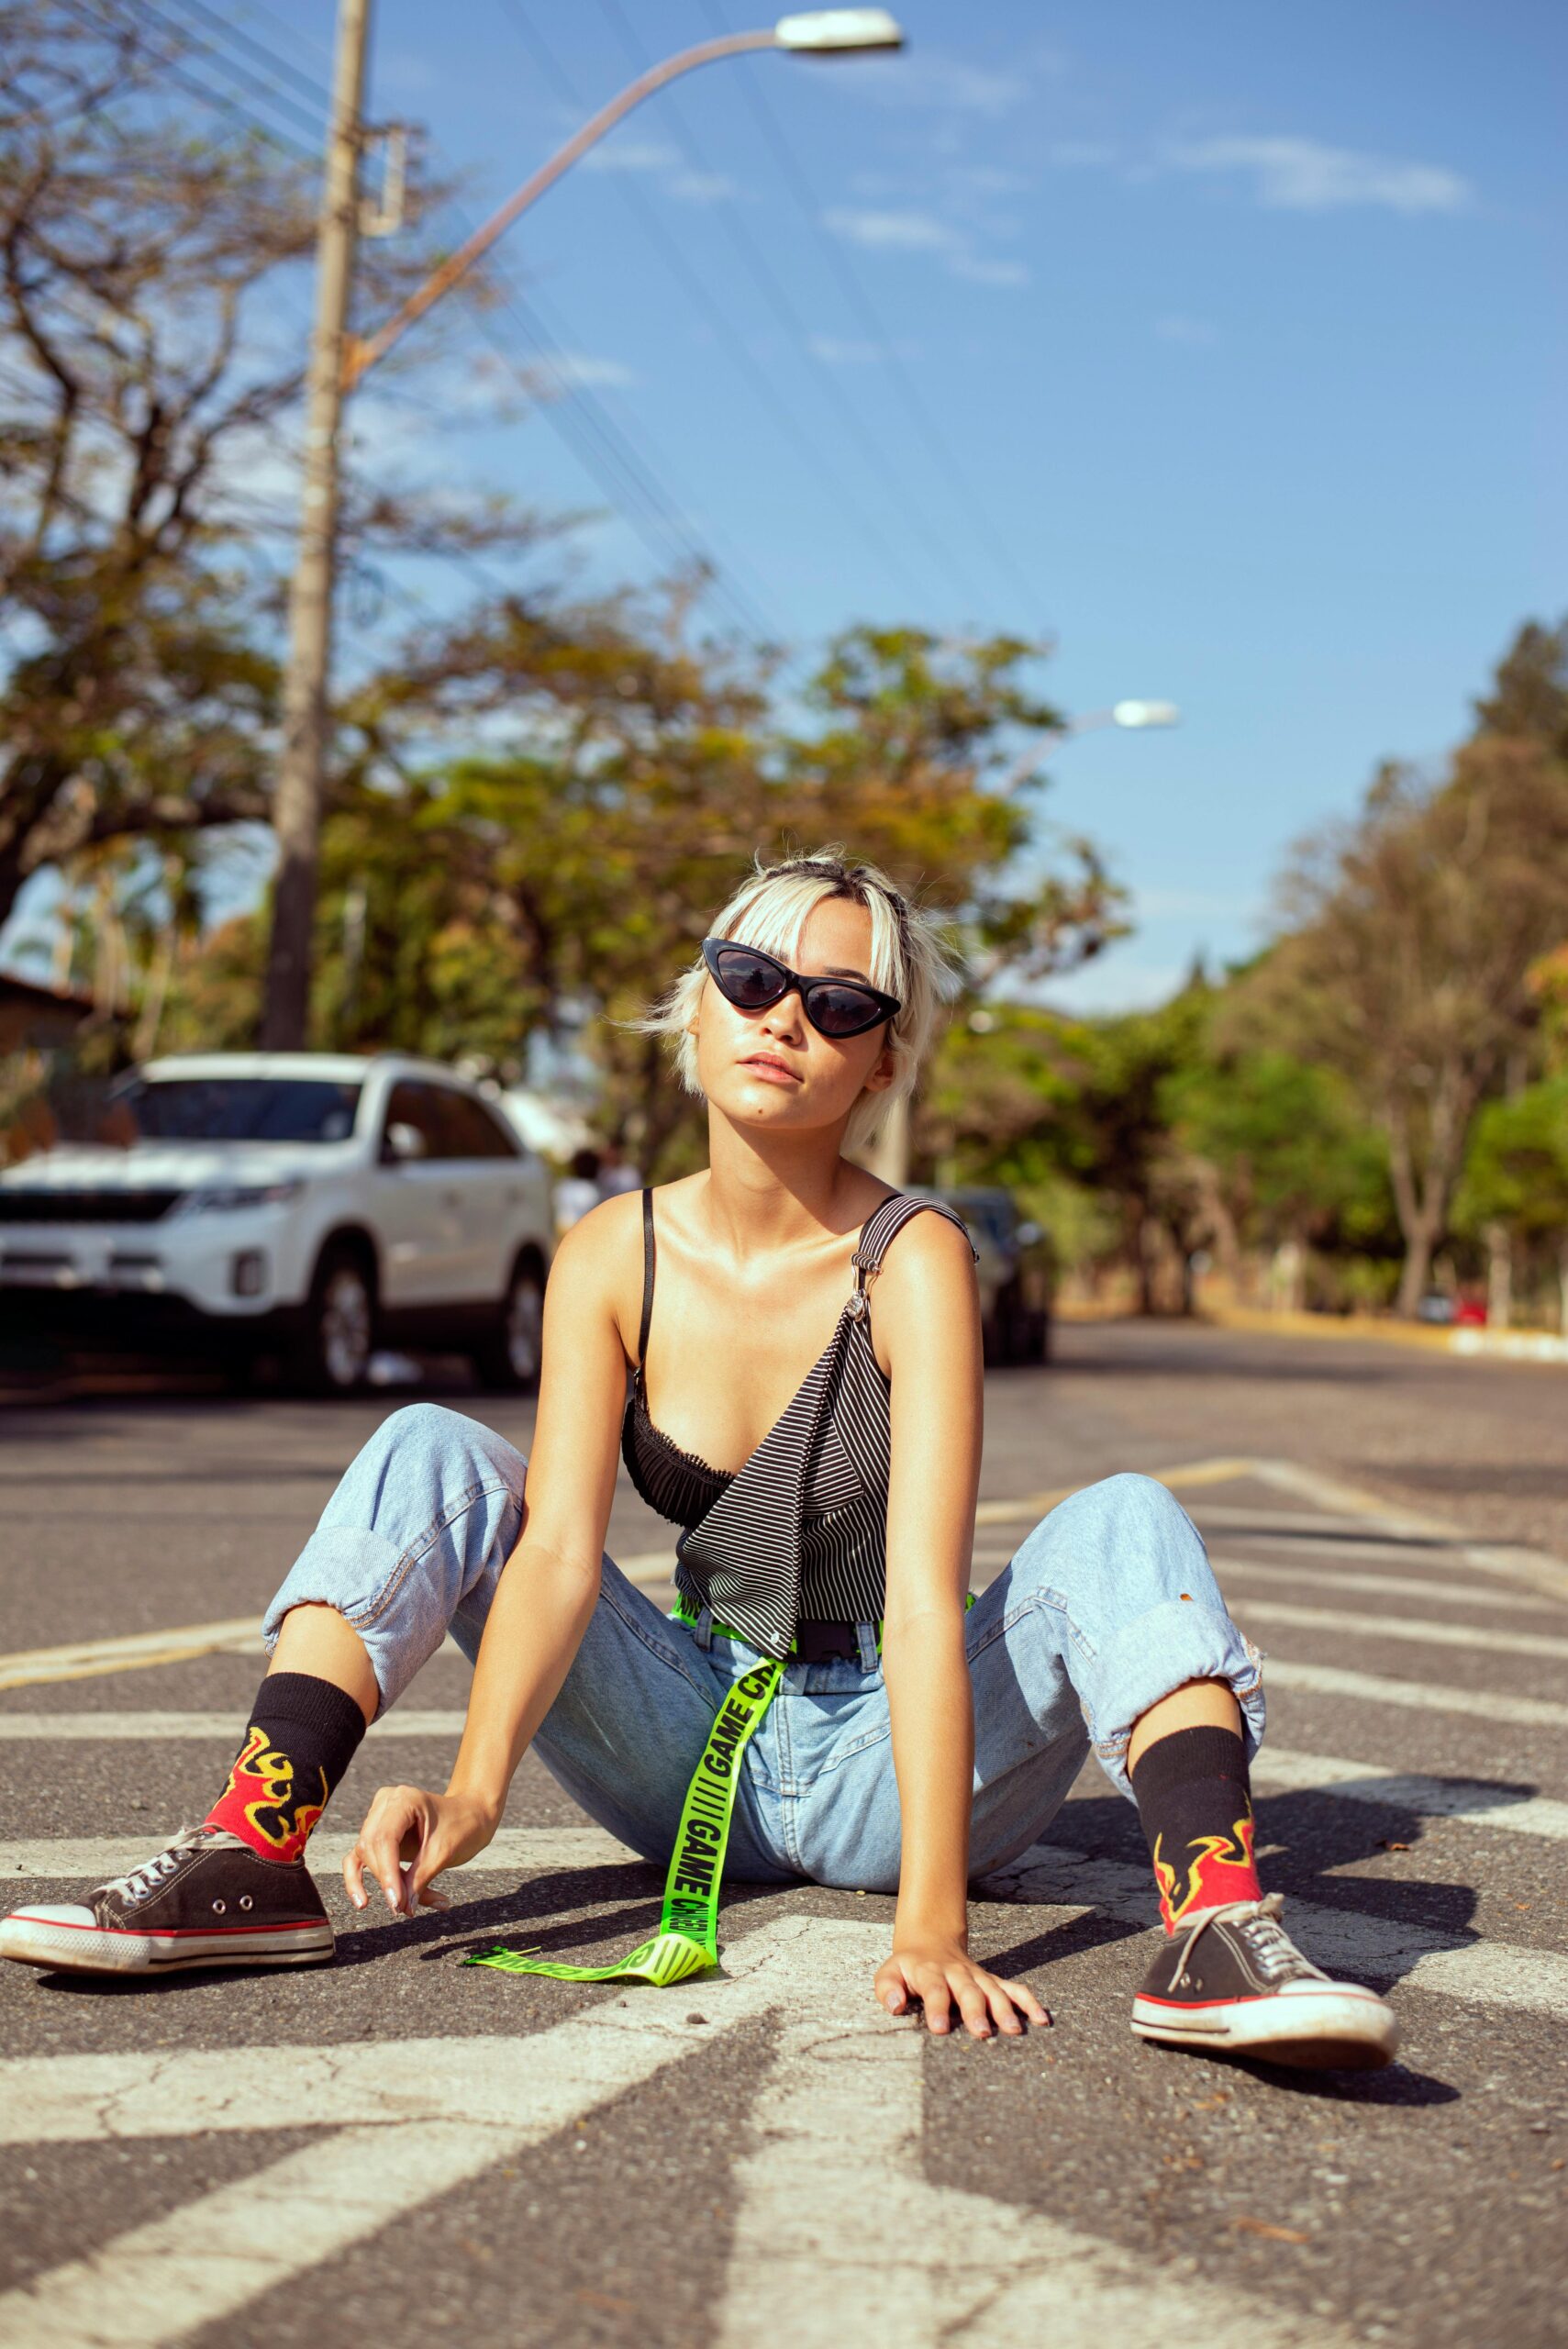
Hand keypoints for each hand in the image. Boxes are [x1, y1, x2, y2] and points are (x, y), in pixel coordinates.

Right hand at [344, 1785, 496, 1917]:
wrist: (473, 1814)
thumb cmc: (463, 1825)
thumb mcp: (444, 1852)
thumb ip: (420, 1879)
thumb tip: (402, 1908)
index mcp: (404, 1800)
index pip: (384, 1839)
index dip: (387, 1873)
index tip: (396, 1902)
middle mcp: (386, 1804)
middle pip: (372, 1849)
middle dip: (388, 1881)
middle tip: (407, 1907)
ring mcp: (379, 1817)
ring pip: (367, 1857)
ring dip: (387, 1884)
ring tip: (409, 1906)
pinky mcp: (378, 1833)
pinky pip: (360, 1859)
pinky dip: (360, 1880)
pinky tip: (362, 1902)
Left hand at [875, 1937, 1049, 2039]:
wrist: (930, 1942)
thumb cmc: (907, 1969)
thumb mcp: (889, 1973)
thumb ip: (887, 1988)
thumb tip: (895, 2004)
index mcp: (929, 1973)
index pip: (934, 1989)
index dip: (937, 2007)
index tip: (941, 2028)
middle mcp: (957, 1973)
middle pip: (968, 1991)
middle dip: (976, 2010)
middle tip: (982, 2032)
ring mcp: (977, 1977)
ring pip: (993, 1990)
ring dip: (1004, 2009)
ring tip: (1014, 2030)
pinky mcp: (992, 1981)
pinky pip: (1013, 1989)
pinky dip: (1028, 2002)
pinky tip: (1041, 2019)